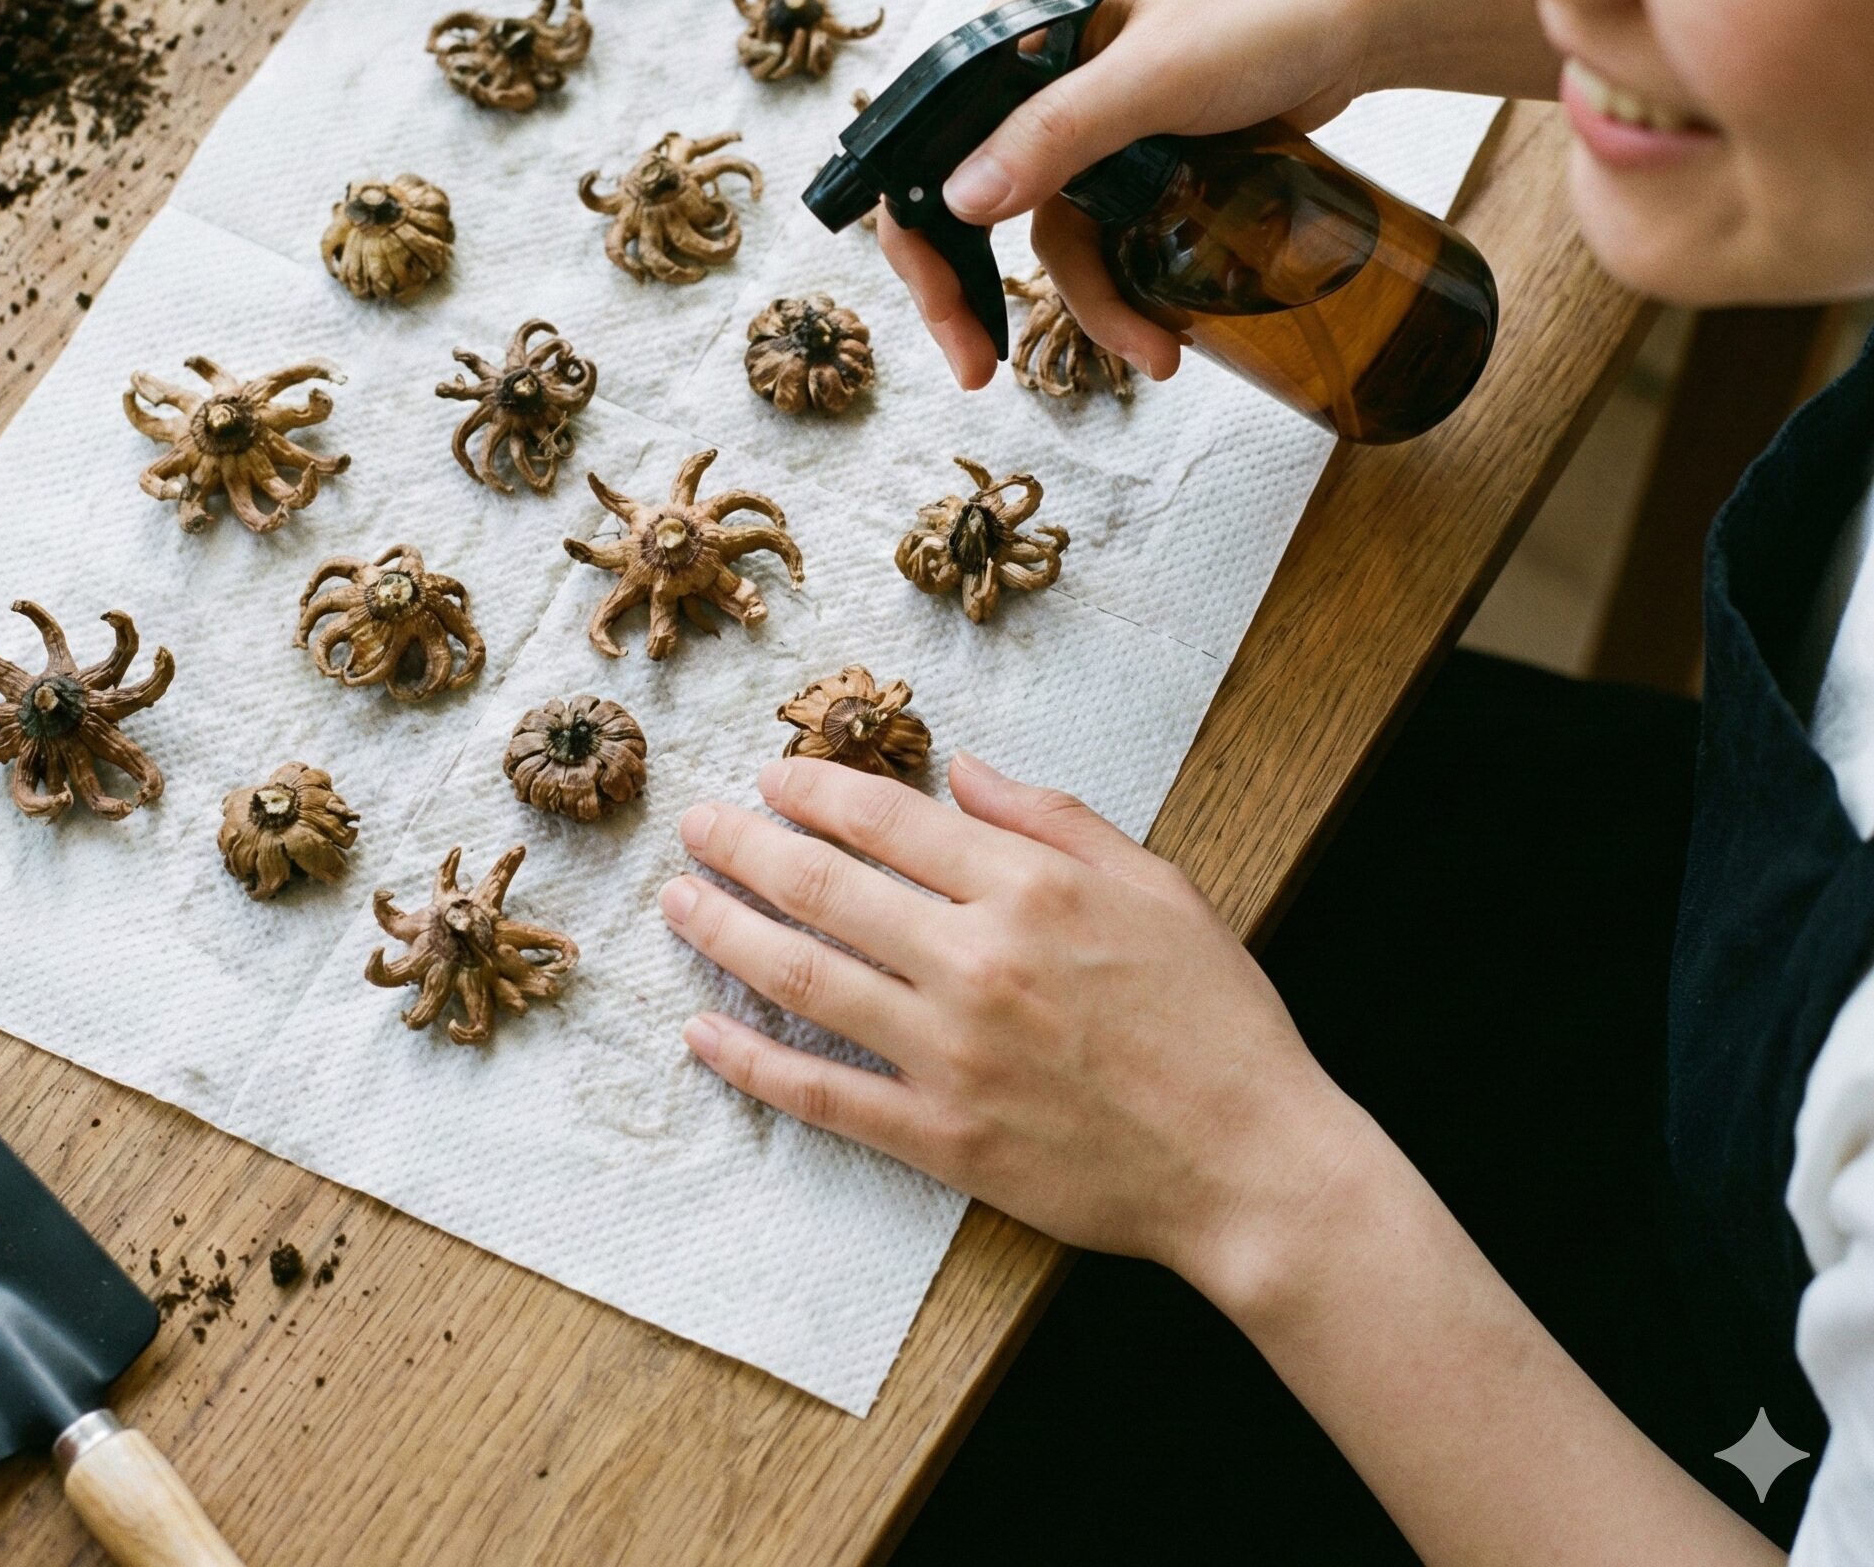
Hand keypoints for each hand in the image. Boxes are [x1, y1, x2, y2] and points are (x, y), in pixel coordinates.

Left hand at [660, 751, 1356, 1292]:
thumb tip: (963, 766)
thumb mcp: (1155, 884)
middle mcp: (975, 962)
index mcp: (1029, 888)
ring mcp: (950, 1055)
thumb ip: (1052, 818)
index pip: (886, 820)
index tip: (771, 779)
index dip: (815, 791)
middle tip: (695, 827)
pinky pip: (822, 1095)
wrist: (1251, 1162)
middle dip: (744, 848)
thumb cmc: (1215, 1017)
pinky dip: (752, 1063)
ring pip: (804, 981)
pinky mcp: (942, 1138)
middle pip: (824, 888)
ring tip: (678, 903)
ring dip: (727, 933)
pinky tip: (703, 1032)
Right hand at [882, 0, 1543, 388]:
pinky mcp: (1139, 162)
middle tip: (982, 372)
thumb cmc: (1269, 10)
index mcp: (1012, 40)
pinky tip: (1167, 330)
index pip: (923, 149)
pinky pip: (1108, 243)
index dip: (920, 243)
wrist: (1370, 11)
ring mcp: (1089, 127)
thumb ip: (1057, 132)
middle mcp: (1036, 84)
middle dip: (977, 298)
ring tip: (1156, 356)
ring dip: (1092, 308)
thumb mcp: (1156, 75)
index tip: (949, 323)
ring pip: (1055, 241)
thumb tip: (958, 203)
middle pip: (972, 210)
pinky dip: (1128, 292)